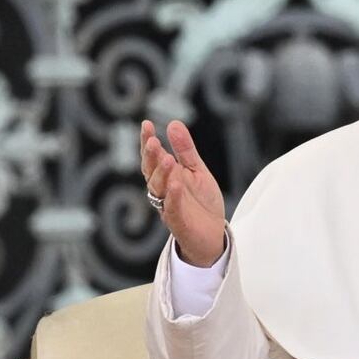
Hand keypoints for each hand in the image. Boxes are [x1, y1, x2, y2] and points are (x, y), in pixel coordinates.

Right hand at [140, 120, 226, 266]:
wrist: (213, 235)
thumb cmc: (202, 203)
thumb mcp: (197, 171)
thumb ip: (186, 150)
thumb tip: (173, 123)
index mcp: (166, 177)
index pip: (153, 158)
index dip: (147, 142)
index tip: (146, 124)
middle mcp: (163, 191)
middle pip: (151, 172)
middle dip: (151, 157)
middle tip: (153, 141)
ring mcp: (169, 207)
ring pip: (159, 189)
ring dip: (162, 174)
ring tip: (168, 158)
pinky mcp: (179, 223)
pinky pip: (173, 208)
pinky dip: (173, 196)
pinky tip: (176, 183)